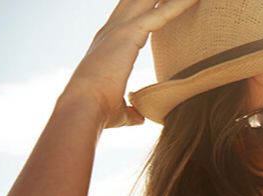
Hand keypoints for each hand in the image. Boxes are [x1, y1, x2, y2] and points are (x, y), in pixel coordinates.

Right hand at [64, 0, 197, 127]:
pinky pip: (161, 13)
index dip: (148, 6)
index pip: (132, 17)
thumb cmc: (97, 111)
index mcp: (108, 43)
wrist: (82, 108)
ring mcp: (119, 29)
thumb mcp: (118, 109)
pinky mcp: (129, 33)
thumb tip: (137, 117)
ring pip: (149, 1)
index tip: (163, 1)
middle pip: (137, 1)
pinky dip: (179, 4)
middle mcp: (112, 30)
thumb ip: (130, 109)